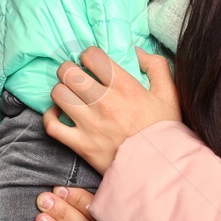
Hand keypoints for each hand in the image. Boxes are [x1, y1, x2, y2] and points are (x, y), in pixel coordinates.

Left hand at [43, 46, 179, 172]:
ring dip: (62, 90)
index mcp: (124, 86)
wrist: (160, 169)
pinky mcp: (81, 144)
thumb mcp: (170, 94)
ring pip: (58, 94)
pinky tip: (59, 113)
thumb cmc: (164, 131)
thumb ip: (156, 66)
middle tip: (77, 76)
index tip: (92, 63)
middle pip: (68, 72)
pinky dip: (50, 117)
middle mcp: (103, 101)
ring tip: (70, 94)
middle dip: (70, 70)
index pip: (91, 56)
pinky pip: (52, 125)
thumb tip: (136, 52)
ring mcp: (89, 123)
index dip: (89, 56)